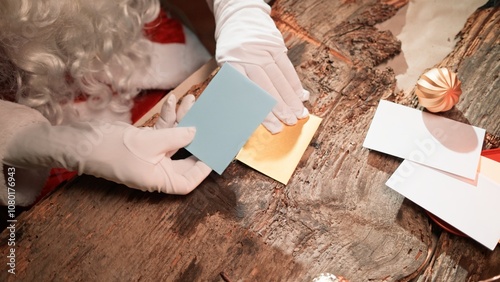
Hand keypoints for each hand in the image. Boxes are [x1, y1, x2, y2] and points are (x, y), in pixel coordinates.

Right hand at [4, 94, 210, 194]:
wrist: (78, 140)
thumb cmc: (111, 149)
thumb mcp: (149, 142)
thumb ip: (176, 137)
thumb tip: (196, 133)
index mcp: (159, 180)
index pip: (188, 181)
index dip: (203, 169)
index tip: (216, 152)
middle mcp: (156, 170)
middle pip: (184, 156)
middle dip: (197, 136)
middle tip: (211, 122)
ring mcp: (149, 155)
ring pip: (173, 138)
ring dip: (181, 119)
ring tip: (191, 100)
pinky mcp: (142, 142)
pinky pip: (160, 131)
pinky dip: (165, 117)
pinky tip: (172, 101)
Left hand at [211, 0, 309, 133]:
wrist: (238, 18)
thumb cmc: (231, 49)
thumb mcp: (228, 65)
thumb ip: (239, 86)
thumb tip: (253, 112)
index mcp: (233, 66)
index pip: (250, 95)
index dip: (263, 112)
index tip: (274, 126)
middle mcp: (249, 59)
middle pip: (267, 89)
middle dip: (281, 108)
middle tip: (290, 123)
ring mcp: (264, 52)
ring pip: (279, 79)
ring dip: (291, 98)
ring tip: (299, 113)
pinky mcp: (275, 46)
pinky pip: (287, 67)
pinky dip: (294, 83)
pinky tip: (300, 96)